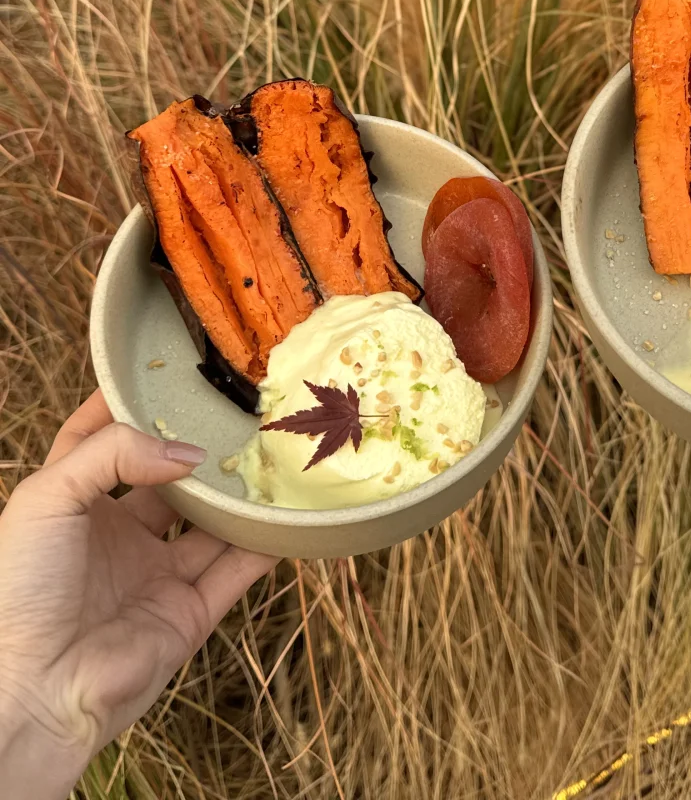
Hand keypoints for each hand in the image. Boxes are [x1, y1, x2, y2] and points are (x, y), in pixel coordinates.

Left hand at [0, 392, 274, 799]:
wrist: (34, 691)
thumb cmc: (20, 590)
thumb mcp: (47, 498)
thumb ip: (113, 454)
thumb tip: (187, 451)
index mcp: (73, 510)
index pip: (96, 445)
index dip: (120, 411)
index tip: (153, 376)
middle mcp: (117, 540)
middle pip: (168, 483)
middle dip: (198, 450)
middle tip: (237, 412)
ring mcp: (154, 578)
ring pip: (210, 524)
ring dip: (239, 494)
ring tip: (274, 451)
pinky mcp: (188, 614)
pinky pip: (236, 570)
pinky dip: (264, 542)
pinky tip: (288, 510)